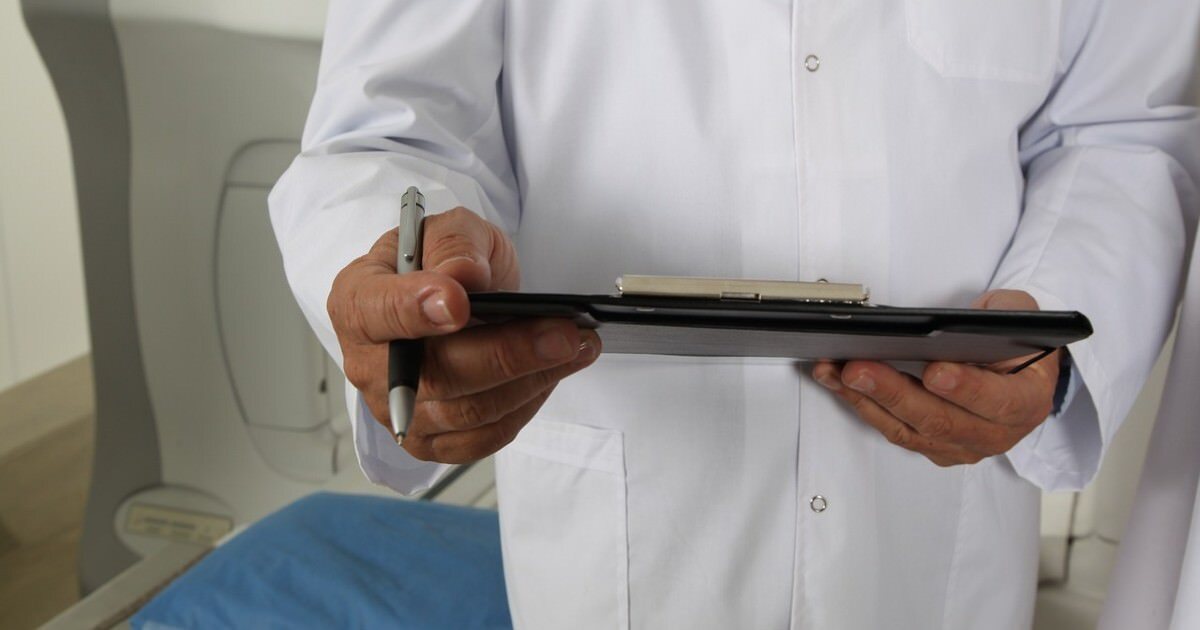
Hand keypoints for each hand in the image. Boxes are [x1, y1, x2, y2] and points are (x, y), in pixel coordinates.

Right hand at [328, 207, 600, 463]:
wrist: (455, 297)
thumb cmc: (444, 262)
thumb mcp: (450, 230)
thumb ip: (454, 244)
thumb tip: (462, 276)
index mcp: (357, 302)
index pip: (378, 313)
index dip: (416, 310)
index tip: (459, 303)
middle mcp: (369, 366)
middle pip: (435, 374)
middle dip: (506, 354)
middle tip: (563, 332)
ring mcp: (399, 411)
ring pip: (468, 411)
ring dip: (532, 380)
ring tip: (576, 346)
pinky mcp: (432, 441)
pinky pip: (483, 437)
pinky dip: (526, 406)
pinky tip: (554, 373)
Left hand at [812, 290, 1059, 466]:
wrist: (1018, 373)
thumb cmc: (1017, 343)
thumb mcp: (1021, 316)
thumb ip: (1000, 314)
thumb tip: (954, 322)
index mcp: (1026, 402)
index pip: (998, 402)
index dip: (966, 389)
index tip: (935, 371)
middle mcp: (995, 433)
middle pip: (939, 420)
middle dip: (893, 393)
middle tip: (858, 369)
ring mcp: (961, 445)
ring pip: (908, 429)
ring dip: (865, 400)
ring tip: (834, 372)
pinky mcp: (932, 446)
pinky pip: (893, 430)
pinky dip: (861, 406)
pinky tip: (837, 383)